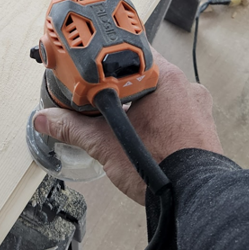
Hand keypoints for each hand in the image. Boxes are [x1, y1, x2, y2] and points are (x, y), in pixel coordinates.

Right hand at [32, 49, 221, 204]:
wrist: (195, 198)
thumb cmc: (161, 166)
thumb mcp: (105, 144)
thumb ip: (72, 127)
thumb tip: (47, 119)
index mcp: (163, 77)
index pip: (130, 51)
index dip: (107, 59)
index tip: (93, 69)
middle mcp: (184, 86)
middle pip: (144, 73)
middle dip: (121, 85)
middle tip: (101, 98)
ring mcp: (196, 106)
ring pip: (160, 94)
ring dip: (140, 103)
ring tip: (120, 121)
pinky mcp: (201, 126)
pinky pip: (175, 112)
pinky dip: (157, 119)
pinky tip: (143, 135)